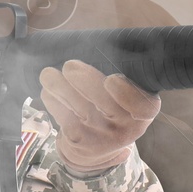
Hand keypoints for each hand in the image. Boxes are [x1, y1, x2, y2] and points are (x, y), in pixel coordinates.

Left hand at [38, 60, 159, 173]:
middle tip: (69, 66)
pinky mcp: (79, 141)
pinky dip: (52, 99)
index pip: (142, 106)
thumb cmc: (112, 108)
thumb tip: (93, 43)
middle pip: (103, 102)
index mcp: (144, 112)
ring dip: (58, 85)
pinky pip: (63, 115)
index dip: (125, 93)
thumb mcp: (129, 95)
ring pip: (77, 106)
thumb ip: (123, 72)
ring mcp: (102, 137)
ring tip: (48, 73)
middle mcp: (126, 128)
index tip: (110, 80)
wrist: (96, 148)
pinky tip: (48, 90)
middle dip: (82, 79)